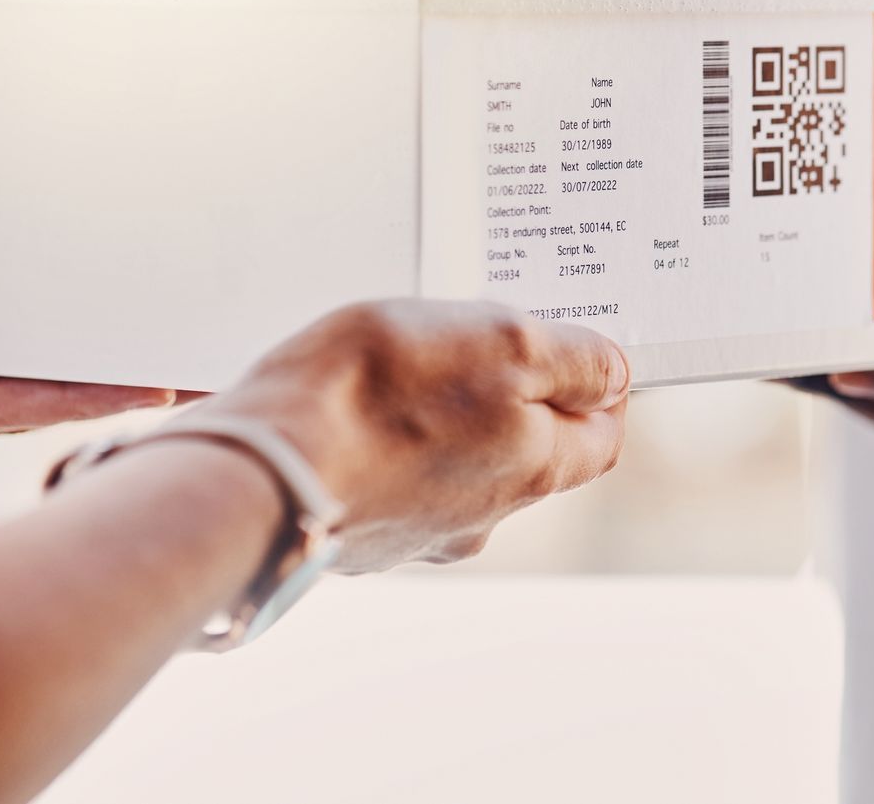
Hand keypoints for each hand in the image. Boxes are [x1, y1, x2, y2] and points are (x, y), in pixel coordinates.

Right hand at [198, 298, 628, 569]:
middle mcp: (483, 517)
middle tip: (478, 341)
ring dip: (442, 417)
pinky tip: (351, 406)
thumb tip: (616, 376)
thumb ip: (574, 362)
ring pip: (455, 465)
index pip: (601, 438)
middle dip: (514, 394)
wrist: (257, 467)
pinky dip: (384, 441)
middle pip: (527, 451)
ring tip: (402, 364)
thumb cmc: (379, 393)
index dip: (600, 390)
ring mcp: (415, 533)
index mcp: (534, 471)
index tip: (579, 349)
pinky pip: (389, 479)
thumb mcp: (505, 343)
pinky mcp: (354, 532)